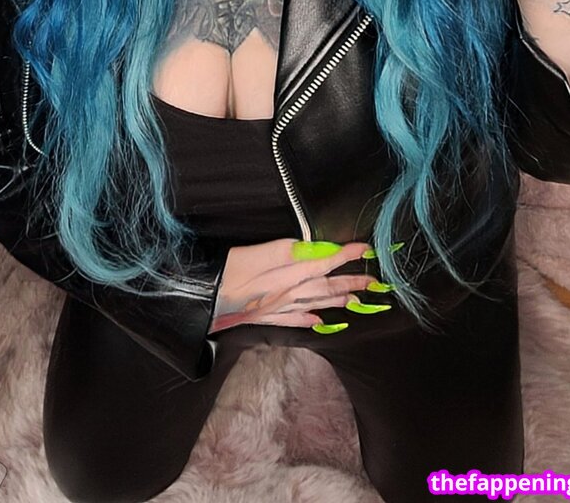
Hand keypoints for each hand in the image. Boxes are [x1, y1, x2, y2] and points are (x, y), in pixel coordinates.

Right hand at [209, 238, 380, 332]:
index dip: (345, 255)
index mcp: (284, 275)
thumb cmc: (219, 277)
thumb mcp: (250, 257)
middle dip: (350, 281)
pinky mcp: (262, 317)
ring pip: (313, 303)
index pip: (322, 262)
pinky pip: (291, 320)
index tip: (365, 248)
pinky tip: (316, 322)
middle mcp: (284, 294)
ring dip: (335, 301)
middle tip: (375, 283)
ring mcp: (274, 308)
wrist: (195, 305)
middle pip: (324, 286)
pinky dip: (307, 320)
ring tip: (355, 300)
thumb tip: (311, 248)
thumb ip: (282, 252)